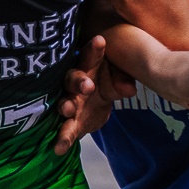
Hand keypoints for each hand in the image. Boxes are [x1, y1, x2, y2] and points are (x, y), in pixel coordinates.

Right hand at [50, 33, 137, 153]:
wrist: (98, 105)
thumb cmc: (106, 82)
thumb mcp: (119, 80)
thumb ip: (123, 81)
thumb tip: (129, 89)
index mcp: (88, 67)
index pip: (90, 55)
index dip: (94, 48)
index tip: (100, 40)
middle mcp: (74, 84)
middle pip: (71, 78)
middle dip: (78, 81)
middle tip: (88, 85)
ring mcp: (70, 103)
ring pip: (63, 103)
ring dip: (65, 106)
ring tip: (67, 109)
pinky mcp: (71, 123)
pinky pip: (66, 130)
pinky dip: (62, 140)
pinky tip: (58, 148)